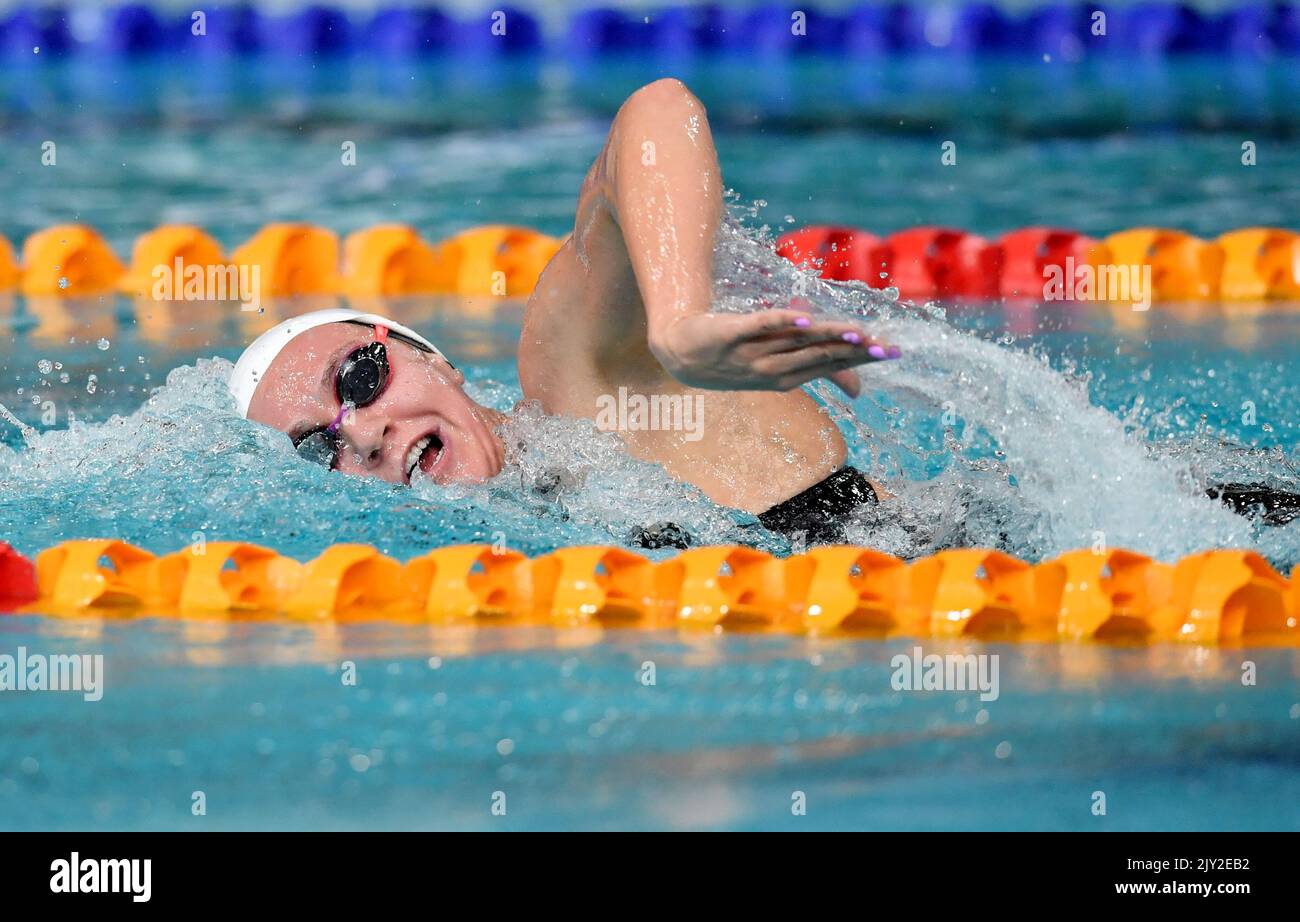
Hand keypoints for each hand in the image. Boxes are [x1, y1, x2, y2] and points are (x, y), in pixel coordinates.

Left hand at [649, 305, 899, 397]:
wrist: (680, 354)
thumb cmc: (736, 358)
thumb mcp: (778, 368)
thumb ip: (819, 371)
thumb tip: (859, 390)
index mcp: (785, 375)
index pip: (830, 363)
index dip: (861, 358)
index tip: (891, 353)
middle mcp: (770, 367)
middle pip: (818, 354)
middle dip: (852, 351)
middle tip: (884, 346)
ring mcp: (749, 352)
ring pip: (794, 343)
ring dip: (826, 337)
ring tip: (856, 333)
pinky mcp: (726, 333)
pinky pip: (754, 326)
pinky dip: (777, 322)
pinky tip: (800, 318)